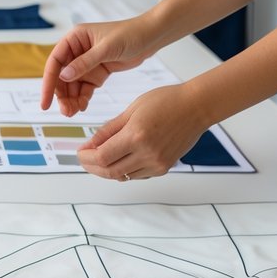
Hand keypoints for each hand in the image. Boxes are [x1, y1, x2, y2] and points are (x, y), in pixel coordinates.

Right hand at [40, 17, 161, 116]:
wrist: (151, 36)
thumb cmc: (130, 34)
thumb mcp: (106, 48)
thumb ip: (85, 63)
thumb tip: (63, 76)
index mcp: (74, 39)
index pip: (55, 62)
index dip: (48, 83)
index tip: (45, 102)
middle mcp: (77, 51)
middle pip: (62, 77)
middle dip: (62, 96)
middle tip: (65, 112)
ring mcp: (86, 63)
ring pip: (72, 85)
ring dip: (71, 99)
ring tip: (73, 113)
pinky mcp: (97, 72)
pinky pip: (85, 88)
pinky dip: (82, 98)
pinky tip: (82, 107)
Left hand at [77, 84, 211, 179]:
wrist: (197, 107)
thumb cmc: (166, 101)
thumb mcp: (131, 110)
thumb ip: (108, 131)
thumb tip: (89, 145)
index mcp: (136, 136)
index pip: (101, 157)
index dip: (86, 158)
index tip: (79, 152)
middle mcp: (147, 154)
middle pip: (110, 171)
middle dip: (92, 167)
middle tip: (84, 159)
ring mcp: (157, 163)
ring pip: (122, 176)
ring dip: (106, 170)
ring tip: (99, 158)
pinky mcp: (164, 168)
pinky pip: (136, 175)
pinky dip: (123, 170)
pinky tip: (118, 159)